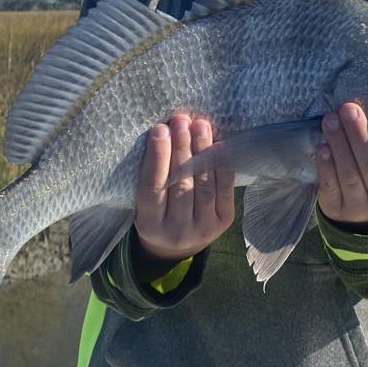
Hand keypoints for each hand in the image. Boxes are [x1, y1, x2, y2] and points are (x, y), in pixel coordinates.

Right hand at [134, 114, 234, 273]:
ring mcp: (203, 228)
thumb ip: (150, 176)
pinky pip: (224, 189)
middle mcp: (177, 230)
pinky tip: (218, 145)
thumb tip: (163, 132)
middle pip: (180, 184)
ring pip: (203, 184)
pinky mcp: (223, 222)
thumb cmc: (156, 213)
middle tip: (181, 121)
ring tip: (199, 125)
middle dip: (181, 148)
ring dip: (202, 151)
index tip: (159, 130)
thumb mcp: (143, 203)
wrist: (177, 246)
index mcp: (149, 225)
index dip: (157, 157)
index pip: (152, 187)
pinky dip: (222, 165)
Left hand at [316, 103, 367, 227]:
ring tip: (331, 120)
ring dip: (339, 144)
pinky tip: (322, 148)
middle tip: (348, 109)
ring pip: (349, 175)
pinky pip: (330, 188)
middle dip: (358, 136)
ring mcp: (359, 208)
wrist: (367, 219)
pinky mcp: (336, 209)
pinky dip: (326, 167)